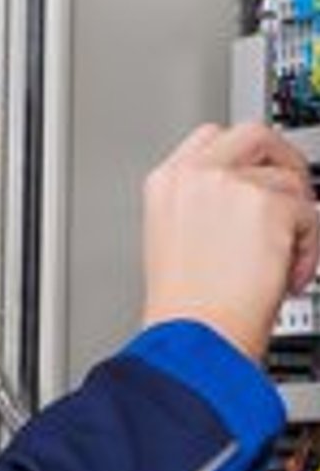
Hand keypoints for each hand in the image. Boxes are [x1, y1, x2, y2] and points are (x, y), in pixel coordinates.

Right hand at [142, 123, 318, 359]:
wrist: (195, 335)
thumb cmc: (185, 307)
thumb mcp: (176, 240)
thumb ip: (204, 206)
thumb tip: (248, 198)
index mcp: (165, 183)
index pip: (210, 139)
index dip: (241, 157)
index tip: (257, 174)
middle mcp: (194, 175)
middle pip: (252, 135)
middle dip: (281, 162)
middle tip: (291, 197)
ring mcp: (229, 185)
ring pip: (288, 181)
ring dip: (297, 222)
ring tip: (281, 263)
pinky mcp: (267, 205)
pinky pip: (311, 216)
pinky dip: (309, 249)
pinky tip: (287, 276)